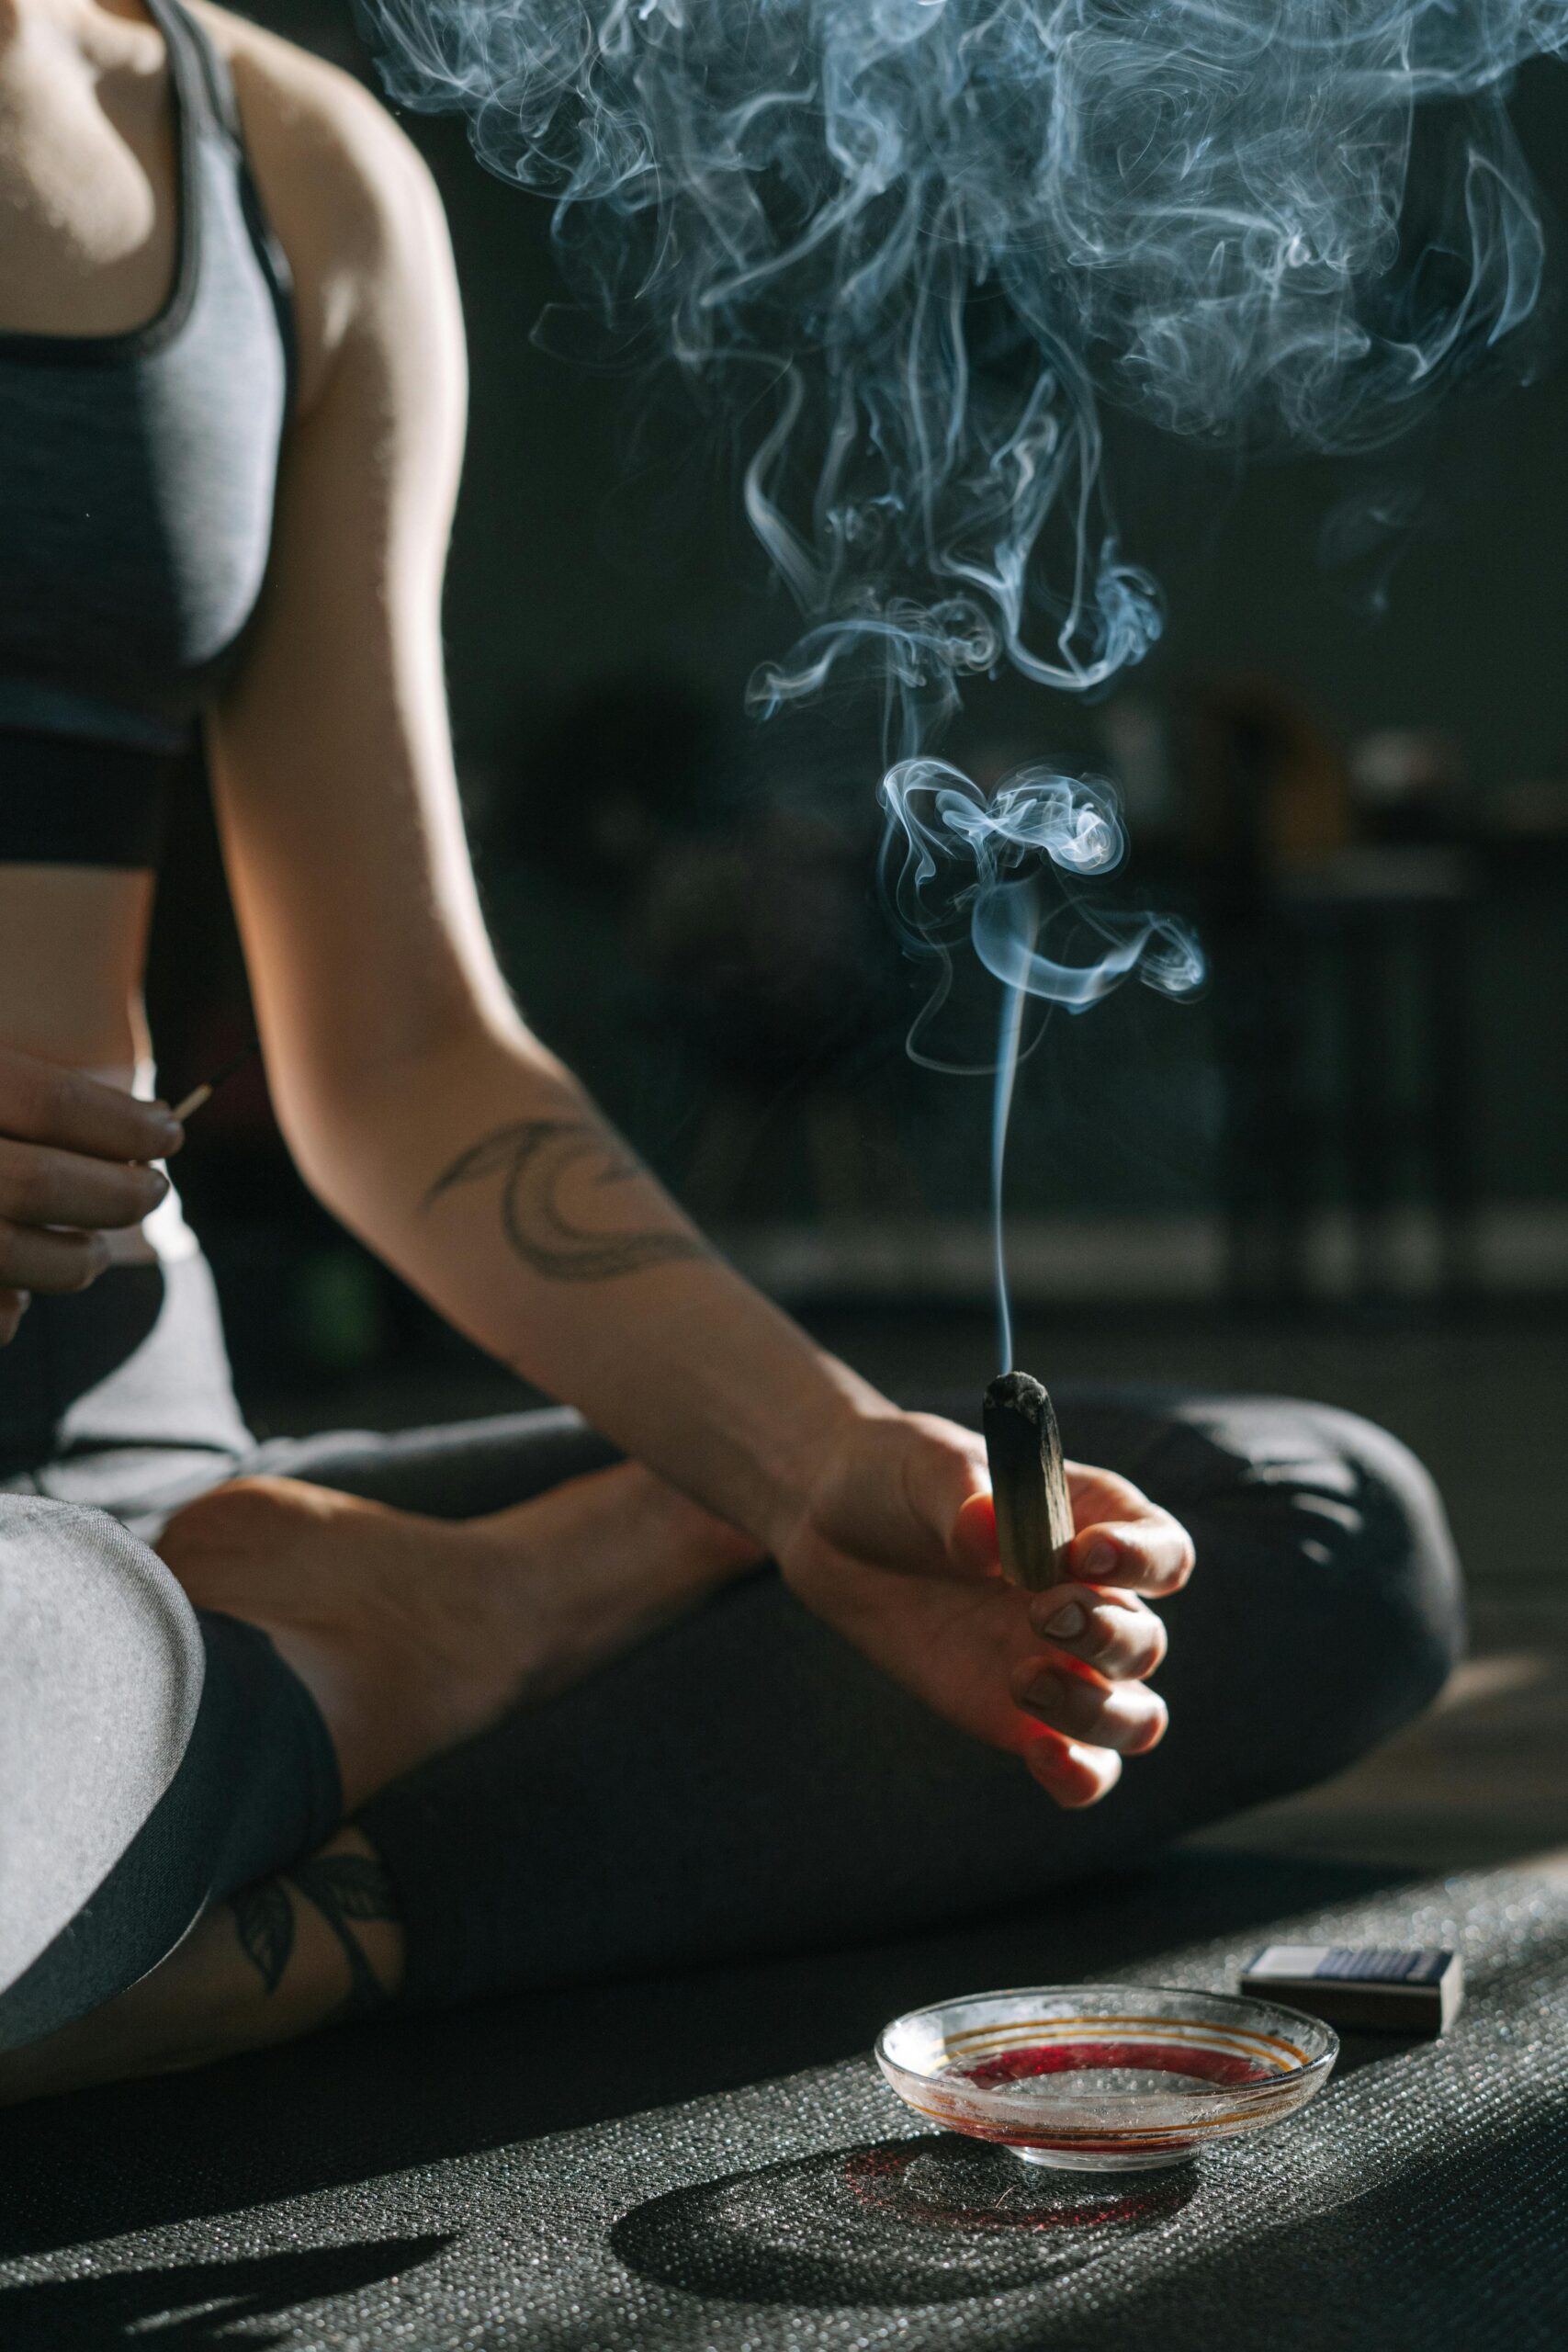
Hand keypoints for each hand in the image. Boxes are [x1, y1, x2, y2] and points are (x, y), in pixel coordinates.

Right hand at [0, 1045, 182, 1342]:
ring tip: (94, 1251)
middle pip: (40, 1183)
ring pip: (14, 1256)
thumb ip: (43, 1094)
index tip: (171, 1134)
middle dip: (117, 1193)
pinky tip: (20, 1286)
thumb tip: (159, 1121)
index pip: (51, 1102)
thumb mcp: (3, 1062)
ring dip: (77, 1259)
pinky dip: (16, 1306)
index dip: (126, 1124)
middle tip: (155, 1191)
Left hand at [775, 1409, 1193, 1807]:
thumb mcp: (925, 1472)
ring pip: (1135, 1716)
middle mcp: (1097, 1599)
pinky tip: (1041, 1754)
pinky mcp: (1026, 1719)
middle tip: (1039, 1614)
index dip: (1142, 1559)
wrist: (840, 1534)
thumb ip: (963, 1502)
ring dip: (1097, 1711)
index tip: (1084, 1556)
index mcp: (1097, 1523)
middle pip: (1146, 1641)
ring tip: (1023, 1680)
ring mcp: (1066, 1666)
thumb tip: (987, 1533)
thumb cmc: (901, 1483)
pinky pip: (1087, 1767)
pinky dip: (1081, 1775)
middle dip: (1104, 1634)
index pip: (1164, 1551)